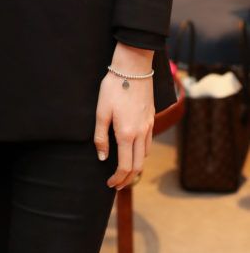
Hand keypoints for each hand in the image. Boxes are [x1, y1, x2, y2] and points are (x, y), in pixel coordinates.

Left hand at [94, 45, 154, 189]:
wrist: (133, 67)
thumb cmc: (113, 87)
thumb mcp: (101, 111)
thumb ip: (100, 136)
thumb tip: (103, 158)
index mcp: (126, 134)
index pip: (125, 166)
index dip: (118, 179)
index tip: (110, 184)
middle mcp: (141, 133)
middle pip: (138, 166)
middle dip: (128, 179)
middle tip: (117, 184)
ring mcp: (149, 126)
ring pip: (145, 155)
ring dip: (136, 167)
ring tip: (124, 170)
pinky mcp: (152, 118)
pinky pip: (149, 142)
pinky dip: (142, 153)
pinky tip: (133, 150)